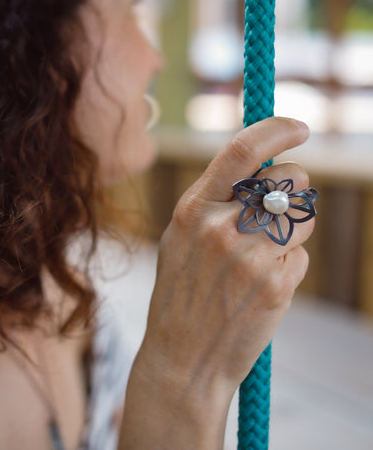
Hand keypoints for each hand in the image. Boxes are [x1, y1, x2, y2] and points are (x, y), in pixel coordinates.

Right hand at [120, 117, 313, 448]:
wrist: (182, 356)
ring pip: (302, 216)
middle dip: (291, 188)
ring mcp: (251, 257)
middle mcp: (222, 227)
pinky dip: (286, 264)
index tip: (299, 126)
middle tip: (275, 209)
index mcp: (193, 209)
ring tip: (258, 255)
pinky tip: (259, 285)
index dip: (276, 130)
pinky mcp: (276, 284)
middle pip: (290, 178)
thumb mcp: (180, 237)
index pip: (242, 150)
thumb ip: (214, 200)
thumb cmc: (180, 293)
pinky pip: (299, 254)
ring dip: (290, 228)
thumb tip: (259, 170)